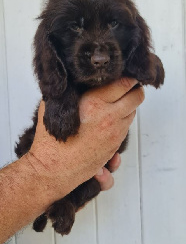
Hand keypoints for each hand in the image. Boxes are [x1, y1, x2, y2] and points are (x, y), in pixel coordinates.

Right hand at [28, 78, 143, 202]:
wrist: (54, 169)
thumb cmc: (50, 140)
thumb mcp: (53, 106)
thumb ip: (67, 92)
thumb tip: (75, 81)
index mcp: (94, 103)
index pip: (124, 83)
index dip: (128, 76)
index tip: (126, 73)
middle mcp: (109, 117)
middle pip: (136, 97)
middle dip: (135, 89)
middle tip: (129, 86)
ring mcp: (115, 133)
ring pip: (133, 112)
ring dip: (129, 105)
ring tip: (118, 102)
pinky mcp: (115, 146)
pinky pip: (126, 127)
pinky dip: (123, 120)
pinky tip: (111, 118)